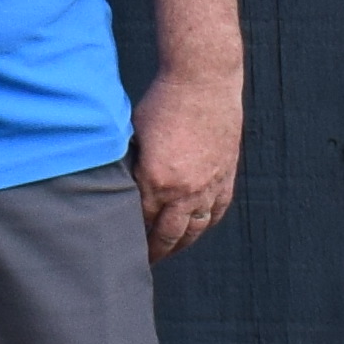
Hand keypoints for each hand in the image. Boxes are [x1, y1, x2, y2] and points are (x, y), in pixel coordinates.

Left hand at [133, 58, 243, 259]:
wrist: (203, 79)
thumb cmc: (163, 100)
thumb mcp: (133, 133)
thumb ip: (130, 165)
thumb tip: (118, 184)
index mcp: (156, 179)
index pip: (138, 219)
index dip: (129, 234)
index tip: (119, 244)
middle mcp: (184, 189)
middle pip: (167, 234)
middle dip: (153, 252)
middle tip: (141, 263)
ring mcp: (208, 185)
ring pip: (194, 229)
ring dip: (179, 245)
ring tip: (167, 252)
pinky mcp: (225, 176)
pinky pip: (216, 212)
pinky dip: (204, 225)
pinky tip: (195, 230)